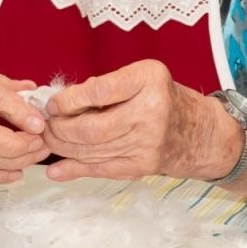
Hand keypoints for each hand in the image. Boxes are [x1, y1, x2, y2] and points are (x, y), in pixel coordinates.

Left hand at [42, 60, 230, 181]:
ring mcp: (147, 143)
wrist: (200, 132)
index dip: (67, 100)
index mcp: (149, 81)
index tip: (53, 103)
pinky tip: (56, 169)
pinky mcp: (142, 166)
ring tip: (50, 139)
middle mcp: (150, 113)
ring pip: (90, 150)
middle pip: (89, 128)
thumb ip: (106, 87)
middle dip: (58, 128)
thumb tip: (60, 103)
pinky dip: (73, 170)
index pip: (98, 92)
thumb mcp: (142, 77)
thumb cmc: (164, 98)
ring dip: (62, 147)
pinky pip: (100, 170)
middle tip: (46, 124)